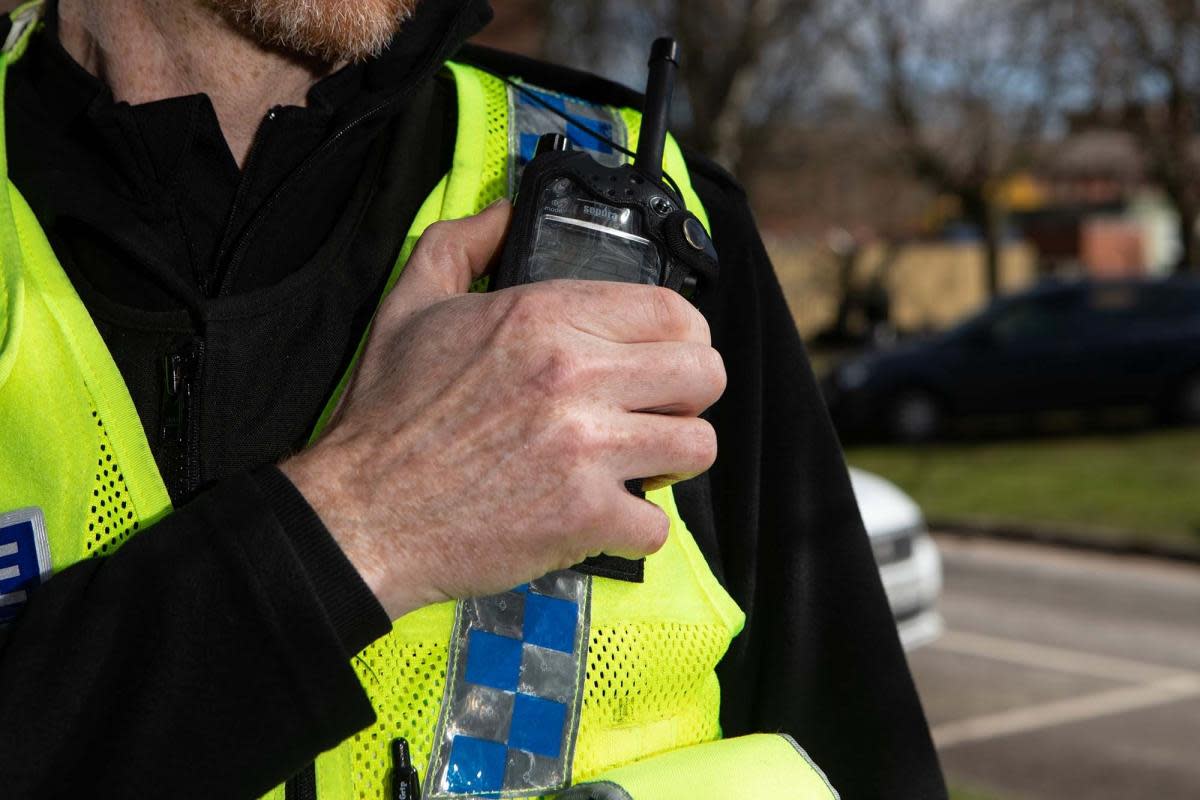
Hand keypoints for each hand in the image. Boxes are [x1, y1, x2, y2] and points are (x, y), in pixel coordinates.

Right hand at [281, 201, 725, 618]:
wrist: (362, 512)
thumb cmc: (387, 418)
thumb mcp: (411, 305)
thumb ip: (462, 245)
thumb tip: (501, 213)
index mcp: (543, 317)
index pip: (672, 310)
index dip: (683, 336)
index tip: (665, 358)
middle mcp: (574, 375)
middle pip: (705, 374)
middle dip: (691, 395)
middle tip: (658, 411)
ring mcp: (585, 450)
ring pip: (698, 447)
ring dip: (674, 459)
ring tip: (641, 463)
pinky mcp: (584, 517)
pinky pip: (658, 526)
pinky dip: (636, 527)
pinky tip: (605, 516)